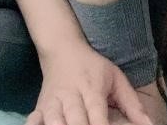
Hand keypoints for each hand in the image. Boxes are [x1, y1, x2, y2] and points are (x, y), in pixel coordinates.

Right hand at [26, 41, 153, 124]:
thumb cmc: (93, 68)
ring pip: (52, 121)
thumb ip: (132, 104)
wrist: (62, 50)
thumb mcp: (116, 78)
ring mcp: (52, 102)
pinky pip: (33, 120)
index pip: (96, 111)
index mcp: (92, 87)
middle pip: (75, 119)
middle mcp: (70, 96)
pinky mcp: (39, 106)